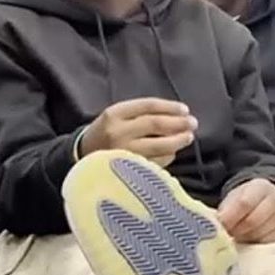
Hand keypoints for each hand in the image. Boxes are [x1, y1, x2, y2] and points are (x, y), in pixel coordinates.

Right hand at [79, 98, 196, 165]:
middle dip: (178, 123)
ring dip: (177, 141)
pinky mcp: (129, 169)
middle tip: (193, 124)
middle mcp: (118, 132)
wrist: (81, 156)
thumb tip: (177, 116)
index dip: (170, 107)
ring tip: (188, 137)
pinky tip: (172, 152)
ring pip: (158, 145)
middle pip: (156, 124)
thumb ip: (140, 114)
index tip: (185, 110)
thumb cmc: (105, 133)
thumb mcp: (116, 117)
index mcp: (114, 114)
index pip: (148, 106)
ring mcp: (124, 152)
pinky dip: (168, 156)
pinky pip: (156, 162)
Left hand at [217, 178, 274, 243]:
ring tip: (238, 234)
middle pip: (252, 221)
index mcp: (261, 187)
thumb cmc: (249, 200)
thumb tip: (217, 224)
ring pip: (259, 234)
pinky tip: (249, 238)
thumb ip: (227, 209)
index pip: (244, 203)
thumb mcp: (236, 197)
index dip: (229, 217)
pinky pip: (267, 243)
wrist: (273, 201)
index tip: (220, 225)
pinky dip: (254, 243)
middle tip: (227, 233)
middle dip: (236, 229)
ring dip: (244, 238)